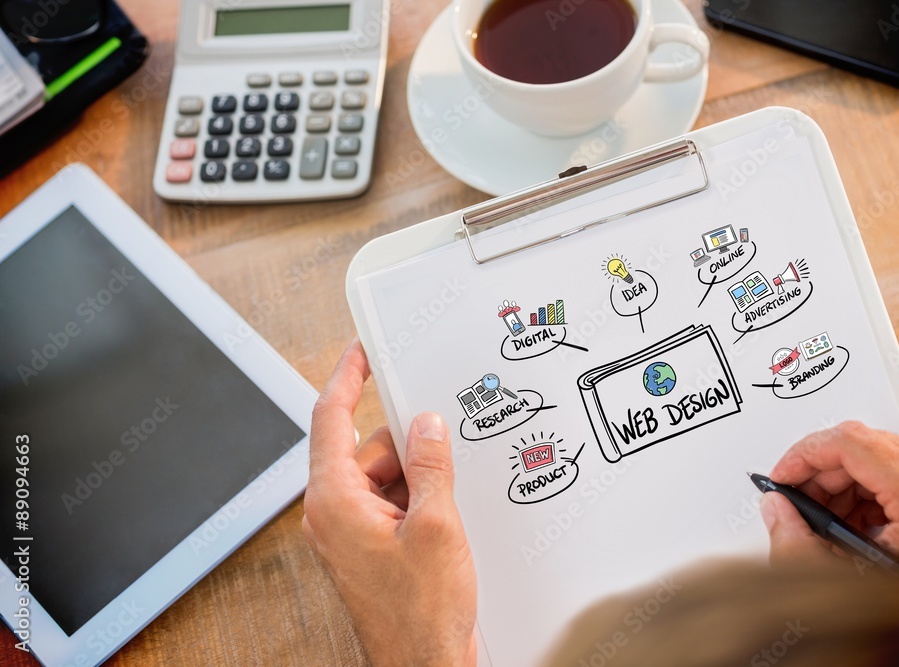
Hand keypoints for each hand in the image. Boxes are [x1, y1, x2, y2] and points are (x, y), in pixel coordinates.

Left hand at [302, 339, 476, 666]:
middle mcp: (334, 513)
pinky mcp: (369, 546)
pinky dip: (417, 497)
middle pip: (366, 448)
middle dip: (406, 443)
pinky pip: (390, 501)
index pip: (330, 418)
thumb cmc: (419, 614)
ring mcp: (351, 531)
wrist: (423, 664)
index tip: (360, 350)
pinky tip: (445, 513)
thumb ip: (430, 465)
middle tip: (441, 443)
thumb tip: (426, 424)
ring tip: (447, 499)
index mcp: (334, 501)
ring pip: (382, 475)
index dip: (346, 377)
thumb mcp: (436, 525)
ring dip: (416, 476)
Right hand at [760, 421, 898, 614]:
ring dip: (843, 481)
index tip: (784, 475)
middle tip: (800, 502)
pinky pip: (896, 463)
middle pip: (860, 443)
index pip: (849, 441)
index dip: (804, 455)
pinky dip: (867, 487)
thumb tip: (777, 507)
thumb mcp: (851, 579)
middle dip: (821, 473)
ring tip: (831, 520)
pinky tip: (856, 520)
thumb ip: (798, 541)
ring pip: (875, 451)